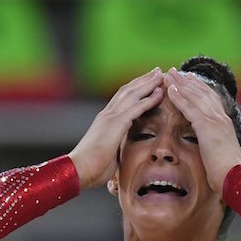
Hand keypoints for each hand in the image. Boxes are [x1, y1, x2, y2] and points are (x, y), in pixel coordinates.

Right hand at [69, 68, 164, 190]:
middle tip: (157, 71)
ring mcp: (110, 117)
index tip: (149, 82)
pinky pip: (136, 108)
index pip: (123, 99)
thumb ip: (116, 147)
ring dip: (148, 83)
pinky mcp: (115, 124)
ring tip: (161, 74)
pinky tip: (159, 93)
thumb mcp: (108, 154)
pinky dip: (149, 99)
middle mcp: (107, 114)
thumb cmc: (92, 168)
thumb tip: (121, 152)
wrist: (79, 170)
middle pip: (128, 90)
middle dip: (144, 80)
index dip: (136, 89)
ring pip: (133, 94)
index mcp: (105, 121)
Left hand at [164, 68, 240, 194]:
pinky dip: (179, 97)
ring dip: (180, 84)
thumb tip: (210, 151)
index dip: (198, 89)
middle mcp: (221, 118)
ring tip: (168, 75)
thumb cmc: (228, 174)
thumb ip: (215, 147)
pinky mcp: (207, 127)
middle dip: (187, 81)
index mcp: (224, 124)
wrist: (236, 178)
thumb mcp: (221, 155)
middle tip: (174, 71)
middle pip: (202, 93)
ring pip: (195, 96)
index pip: (210, 100)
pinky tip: (170, 90)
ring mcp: (215, 121)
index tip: (187, 80)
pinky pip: (190, 108)